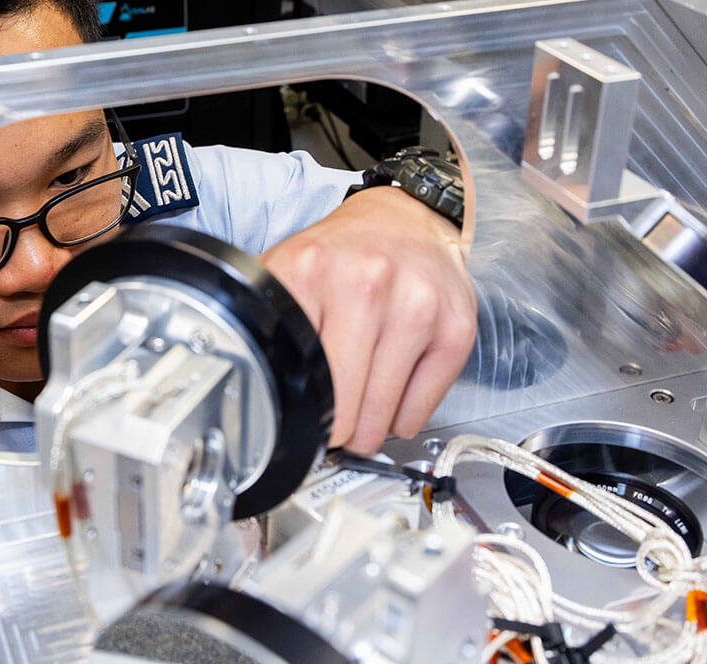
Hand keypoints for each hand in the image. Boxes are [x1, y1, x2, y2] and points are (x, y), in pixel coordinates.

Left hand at [260, 186, 475, 453]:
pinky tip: (392, 396)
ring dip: (369, 429)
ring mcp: (417, 305)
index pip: (296, 376)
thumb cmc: (344, 258)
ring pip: (382, 415)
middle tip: (334, 423)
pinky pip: (419, 410)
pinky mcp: (456, 327)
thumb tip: (250, 385)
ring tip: (361, 411)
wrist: (405, 221)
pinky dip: (403, 419)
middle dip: (336, 428)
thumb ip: (266, 321)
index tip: (301, 414)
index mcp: (310, 272)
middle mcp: (367, 283)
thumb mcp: (288, 273)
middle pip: (343, 404)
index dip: (296, 408)